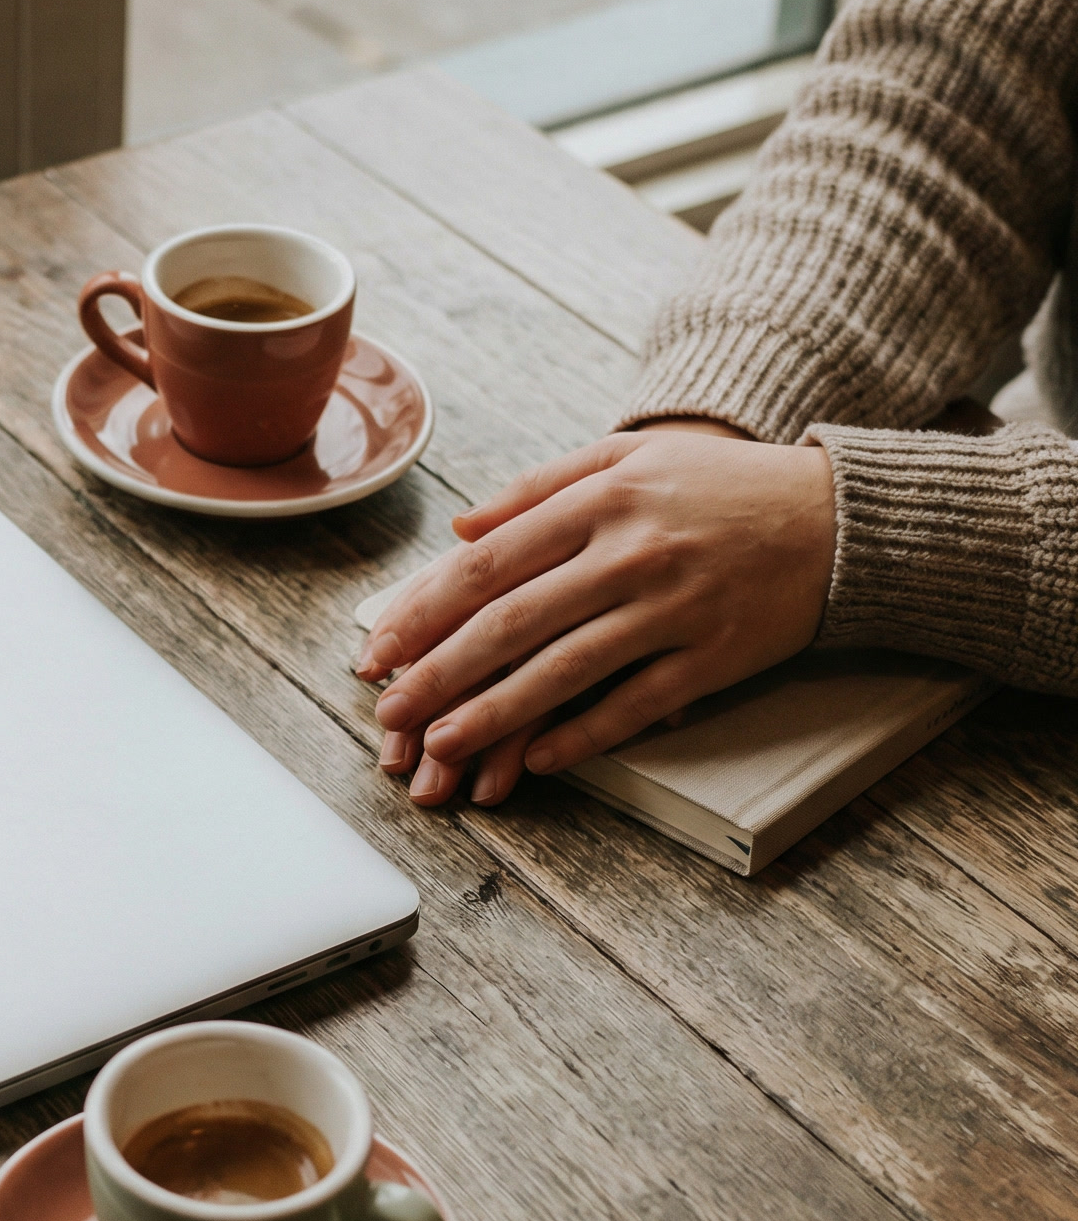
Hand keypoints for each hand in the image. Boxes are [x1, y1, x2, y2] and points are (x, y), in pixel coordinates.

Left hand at [355, 423, 835, 804]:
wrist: (841, 517)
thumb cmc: (719, 488)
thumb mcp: (629, 460)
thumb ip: (540, 488)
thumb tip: (460, 529)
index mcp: (601, 500)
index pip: (490, 563)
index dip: (425, 613)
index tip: (378, 653)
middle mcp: (632, 553)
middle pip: (514, 621)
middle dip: (440, 673)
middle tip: (388, 713)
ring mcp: (674, 608)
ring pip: (565, 669)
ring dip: (495, 714)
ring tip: (441, 746)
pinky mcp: (714, 657)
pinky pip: (637, 705)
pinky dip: (585, 735)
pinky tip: (537, 760)